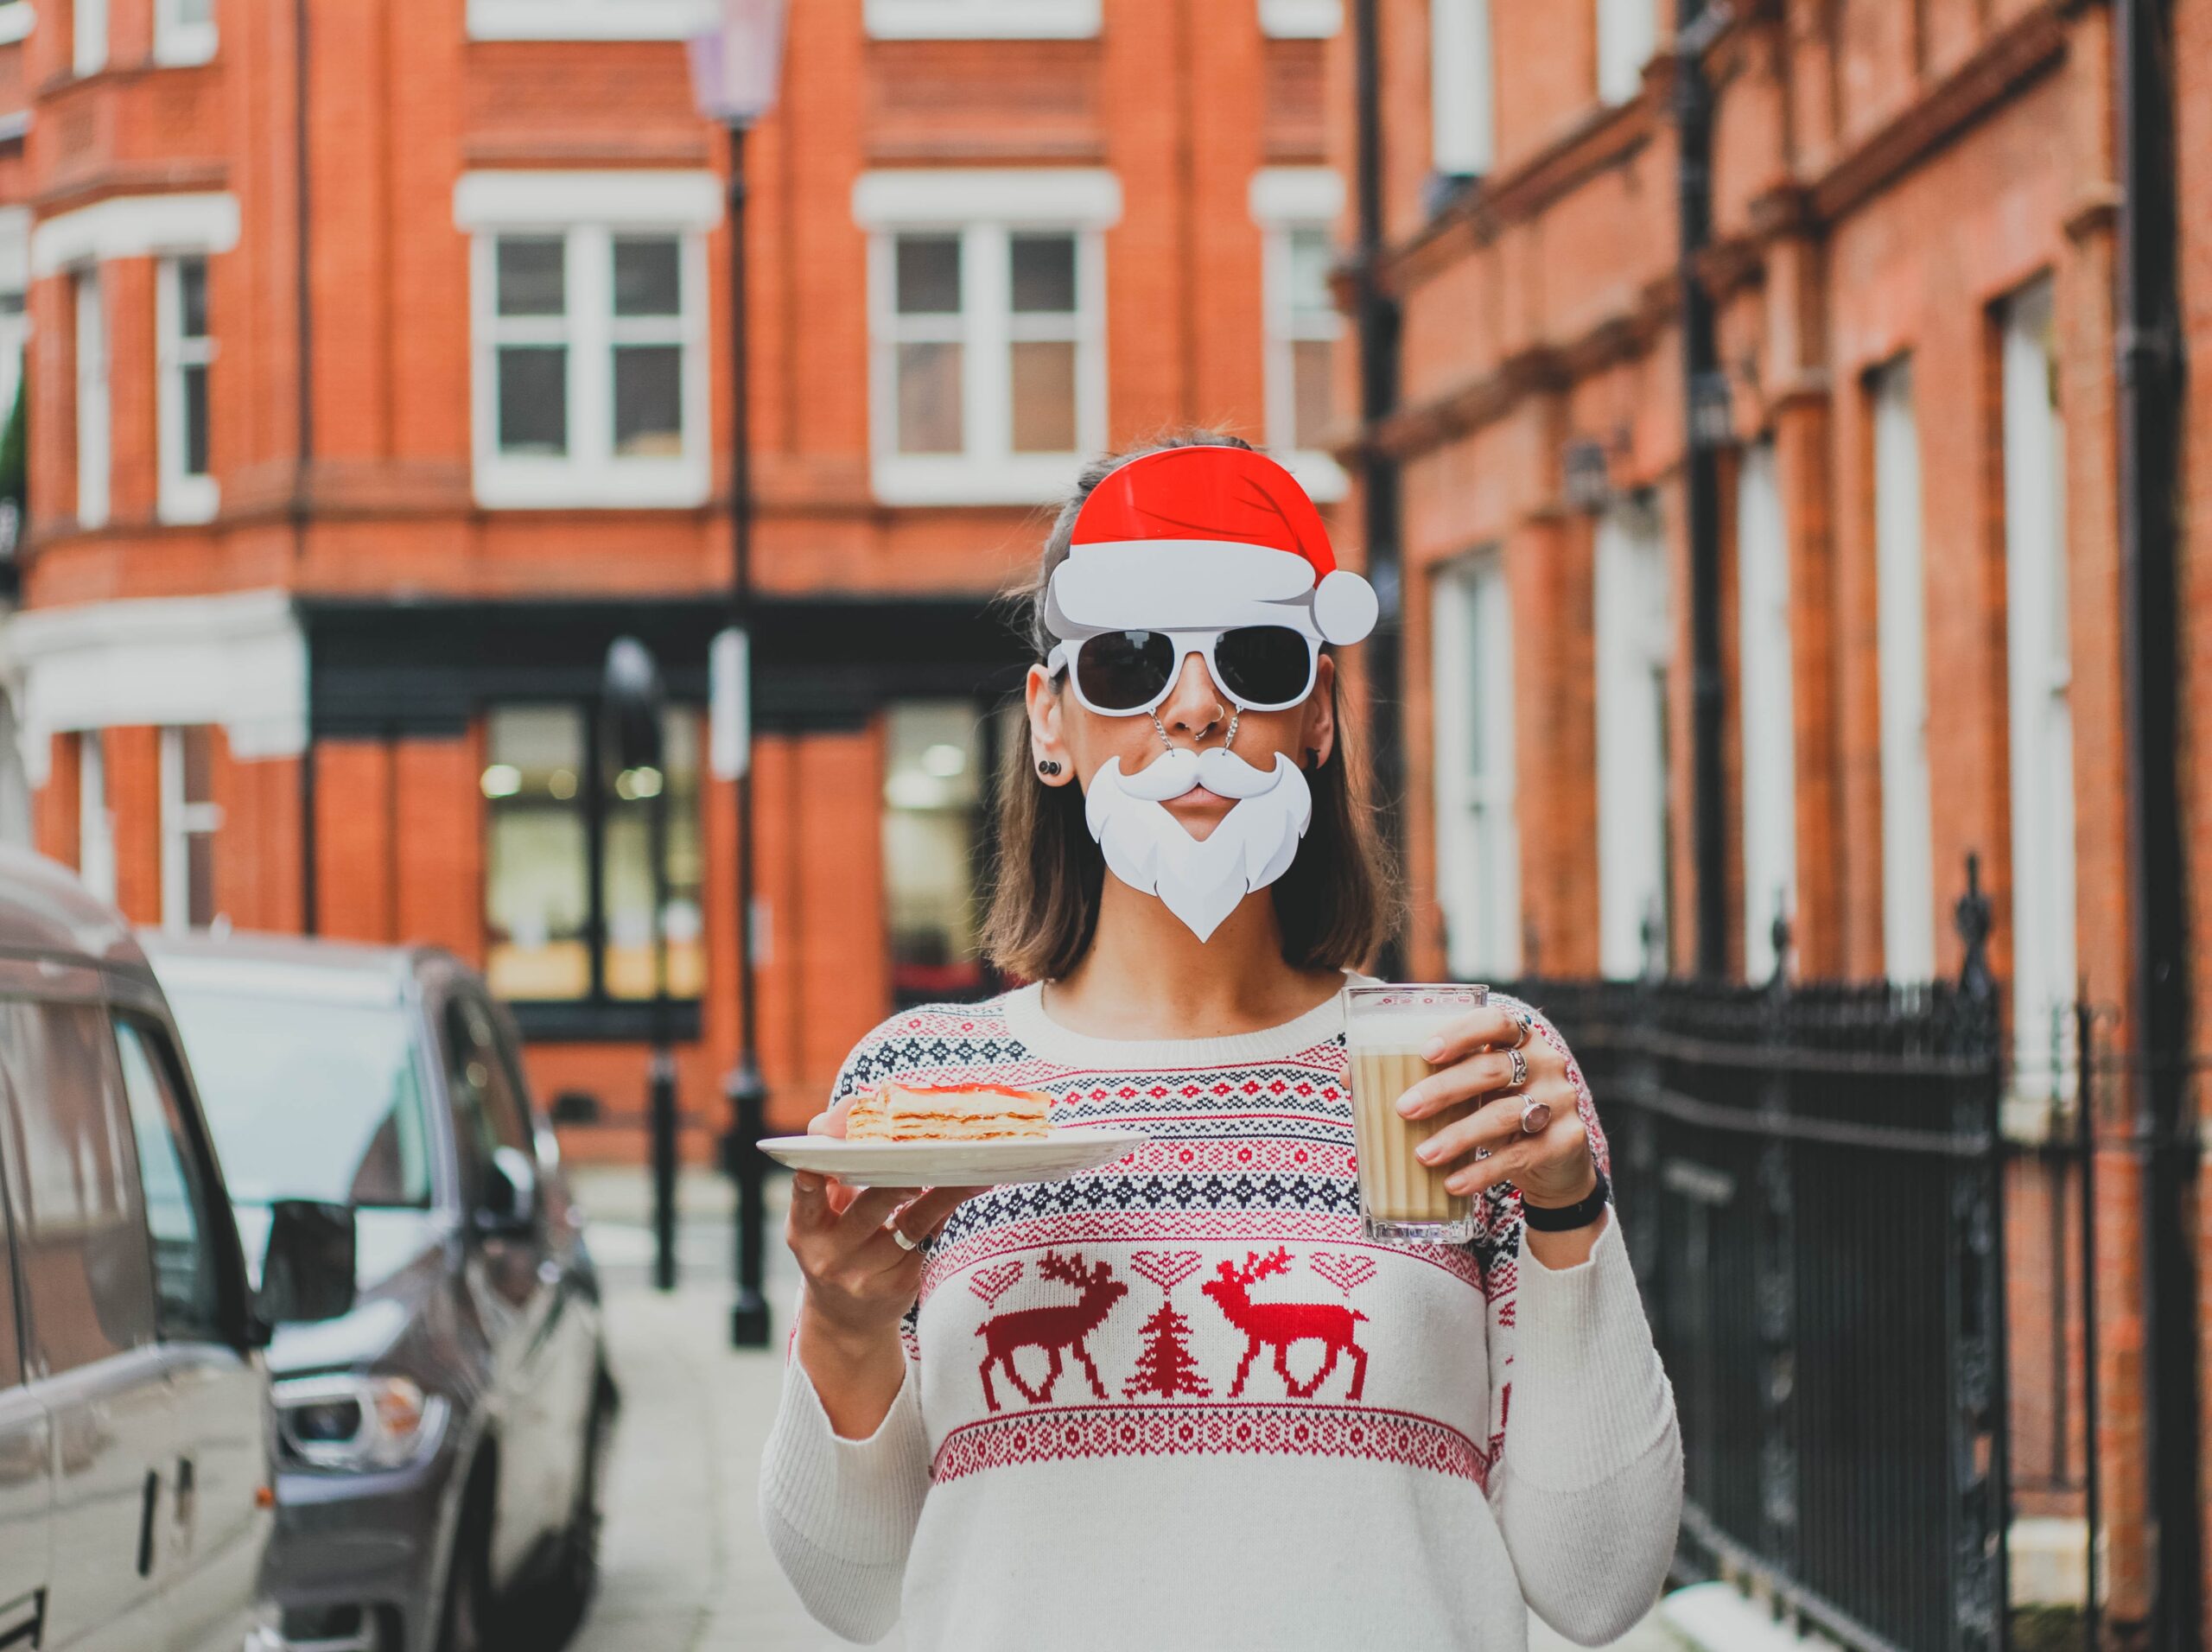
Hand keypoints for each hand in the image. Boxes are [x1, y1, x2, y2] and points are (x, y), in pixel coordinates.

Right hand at [788, 1095, 985, 1345]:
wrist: (846, 1319)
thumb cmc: (836, 1243)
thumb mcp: (821, 1213)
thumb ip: (833, 1171)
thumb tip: (858, 1110)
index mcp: (804, 1228)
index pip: (804, 1199)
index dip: (809, 1181)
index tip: (817, 1165)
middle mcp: (829, 1254)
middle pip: (869, 1208)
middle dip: (895, 1185)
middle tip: (919, 1164)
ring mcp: (864, 1274)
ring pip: (910, 1225)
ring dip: (943, 1195)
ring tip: (970, 1172)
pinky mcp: (897, 1286)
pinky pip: (927, 1240)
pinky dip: (947, 1211)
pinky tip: (970, 1189)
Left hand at [1391, 1003, 1598, 1211]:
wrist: (1556, 1159)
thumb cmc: (1496, 1109)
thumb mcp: (1469, 1088)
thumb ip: (1424, 1076)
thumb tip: (1349, 1076)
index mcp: (1520, 1038)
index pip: (1497, 1021)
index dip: (1462, 1033)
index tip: (1425, 1051)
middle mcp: (1545, 1063)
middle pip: (1492, 1069)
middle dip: (1443, 1089)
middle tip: (1403, 1109)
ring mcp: (1559, 1102)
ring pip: (1504, 1114)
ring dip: (1458, 1135)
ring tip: (1422, 1155)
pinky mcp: (1565, 1142)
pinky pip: (1519, 1156)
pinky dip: (1481, 1171)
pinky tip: (1452, 1183)